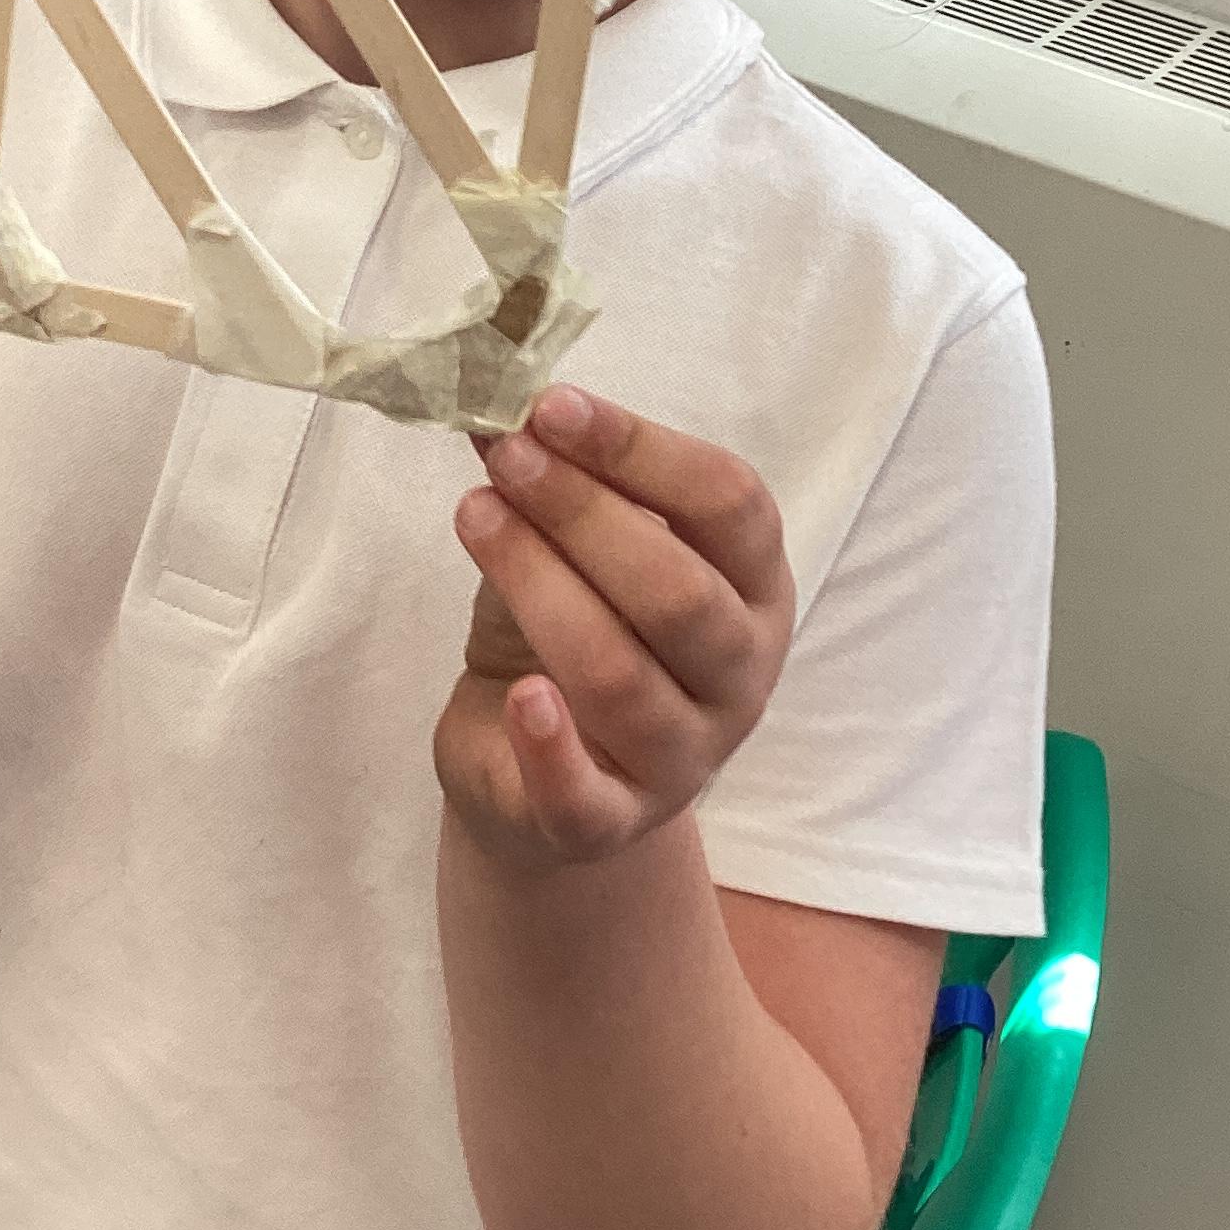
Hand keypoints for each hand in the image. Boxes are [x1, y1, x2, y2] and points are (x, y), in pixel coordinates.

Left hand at [437, 386, 794, 872]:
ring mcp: (683, 757)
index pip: (729, 504)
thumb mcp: (586, 550)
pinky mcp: (609, 823)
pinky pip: (585, 795)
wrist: (540, 772)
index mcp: (754, 587)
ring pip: (619, 676)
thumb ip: (568, 487)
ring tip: (475, 517)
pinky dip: (551, 747)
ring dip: (540, 586)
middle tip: (505, 457)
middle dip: (580, 512)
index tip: (551, 406)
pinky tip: (519, 697)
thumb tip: (506, 406)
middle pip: (675, 590)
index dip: (639, 449)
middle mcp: (740, 675)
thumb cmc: (577, 629)